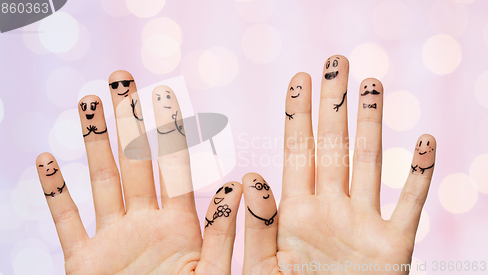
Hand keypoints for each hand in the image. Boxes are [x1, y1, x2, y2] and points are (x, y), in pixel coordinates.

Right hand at [36, 70, 241, 273]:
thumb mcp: (214, 274)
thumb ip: (227, 233)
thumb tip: (242, 186)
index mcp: (180, 226)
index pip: (174, 166)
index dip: (169, 130)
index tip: (164, 94)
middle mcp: (145, 224)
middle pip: (134, 161)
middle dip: (128, 120)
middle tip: (122, 80)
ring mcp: (113, 241)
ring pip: (100, 181)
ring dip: (93, 142)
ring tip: (87, 103)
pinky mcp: (83, 263)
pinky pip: (66, 222)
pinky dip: (55, 193)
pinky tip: (45, 160)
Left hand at [242, 56, 435, 273]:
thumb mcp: (266, 268)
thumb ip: (258, 227)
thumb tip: (249, 179)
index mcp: (296, 213)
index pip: (296, 152)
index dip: (297, 114)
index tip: (298, 78)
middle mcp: (331, 209)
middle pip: (333, 146)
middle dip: (334, 104)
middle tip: (336, 61)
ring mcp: (363, 223)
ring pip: (370, 163)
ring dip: (373, 124)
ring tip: (372, 85)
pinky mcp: (395, 246)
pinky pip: (411, 204)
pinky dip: (421, 175)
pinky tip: (426, 142)